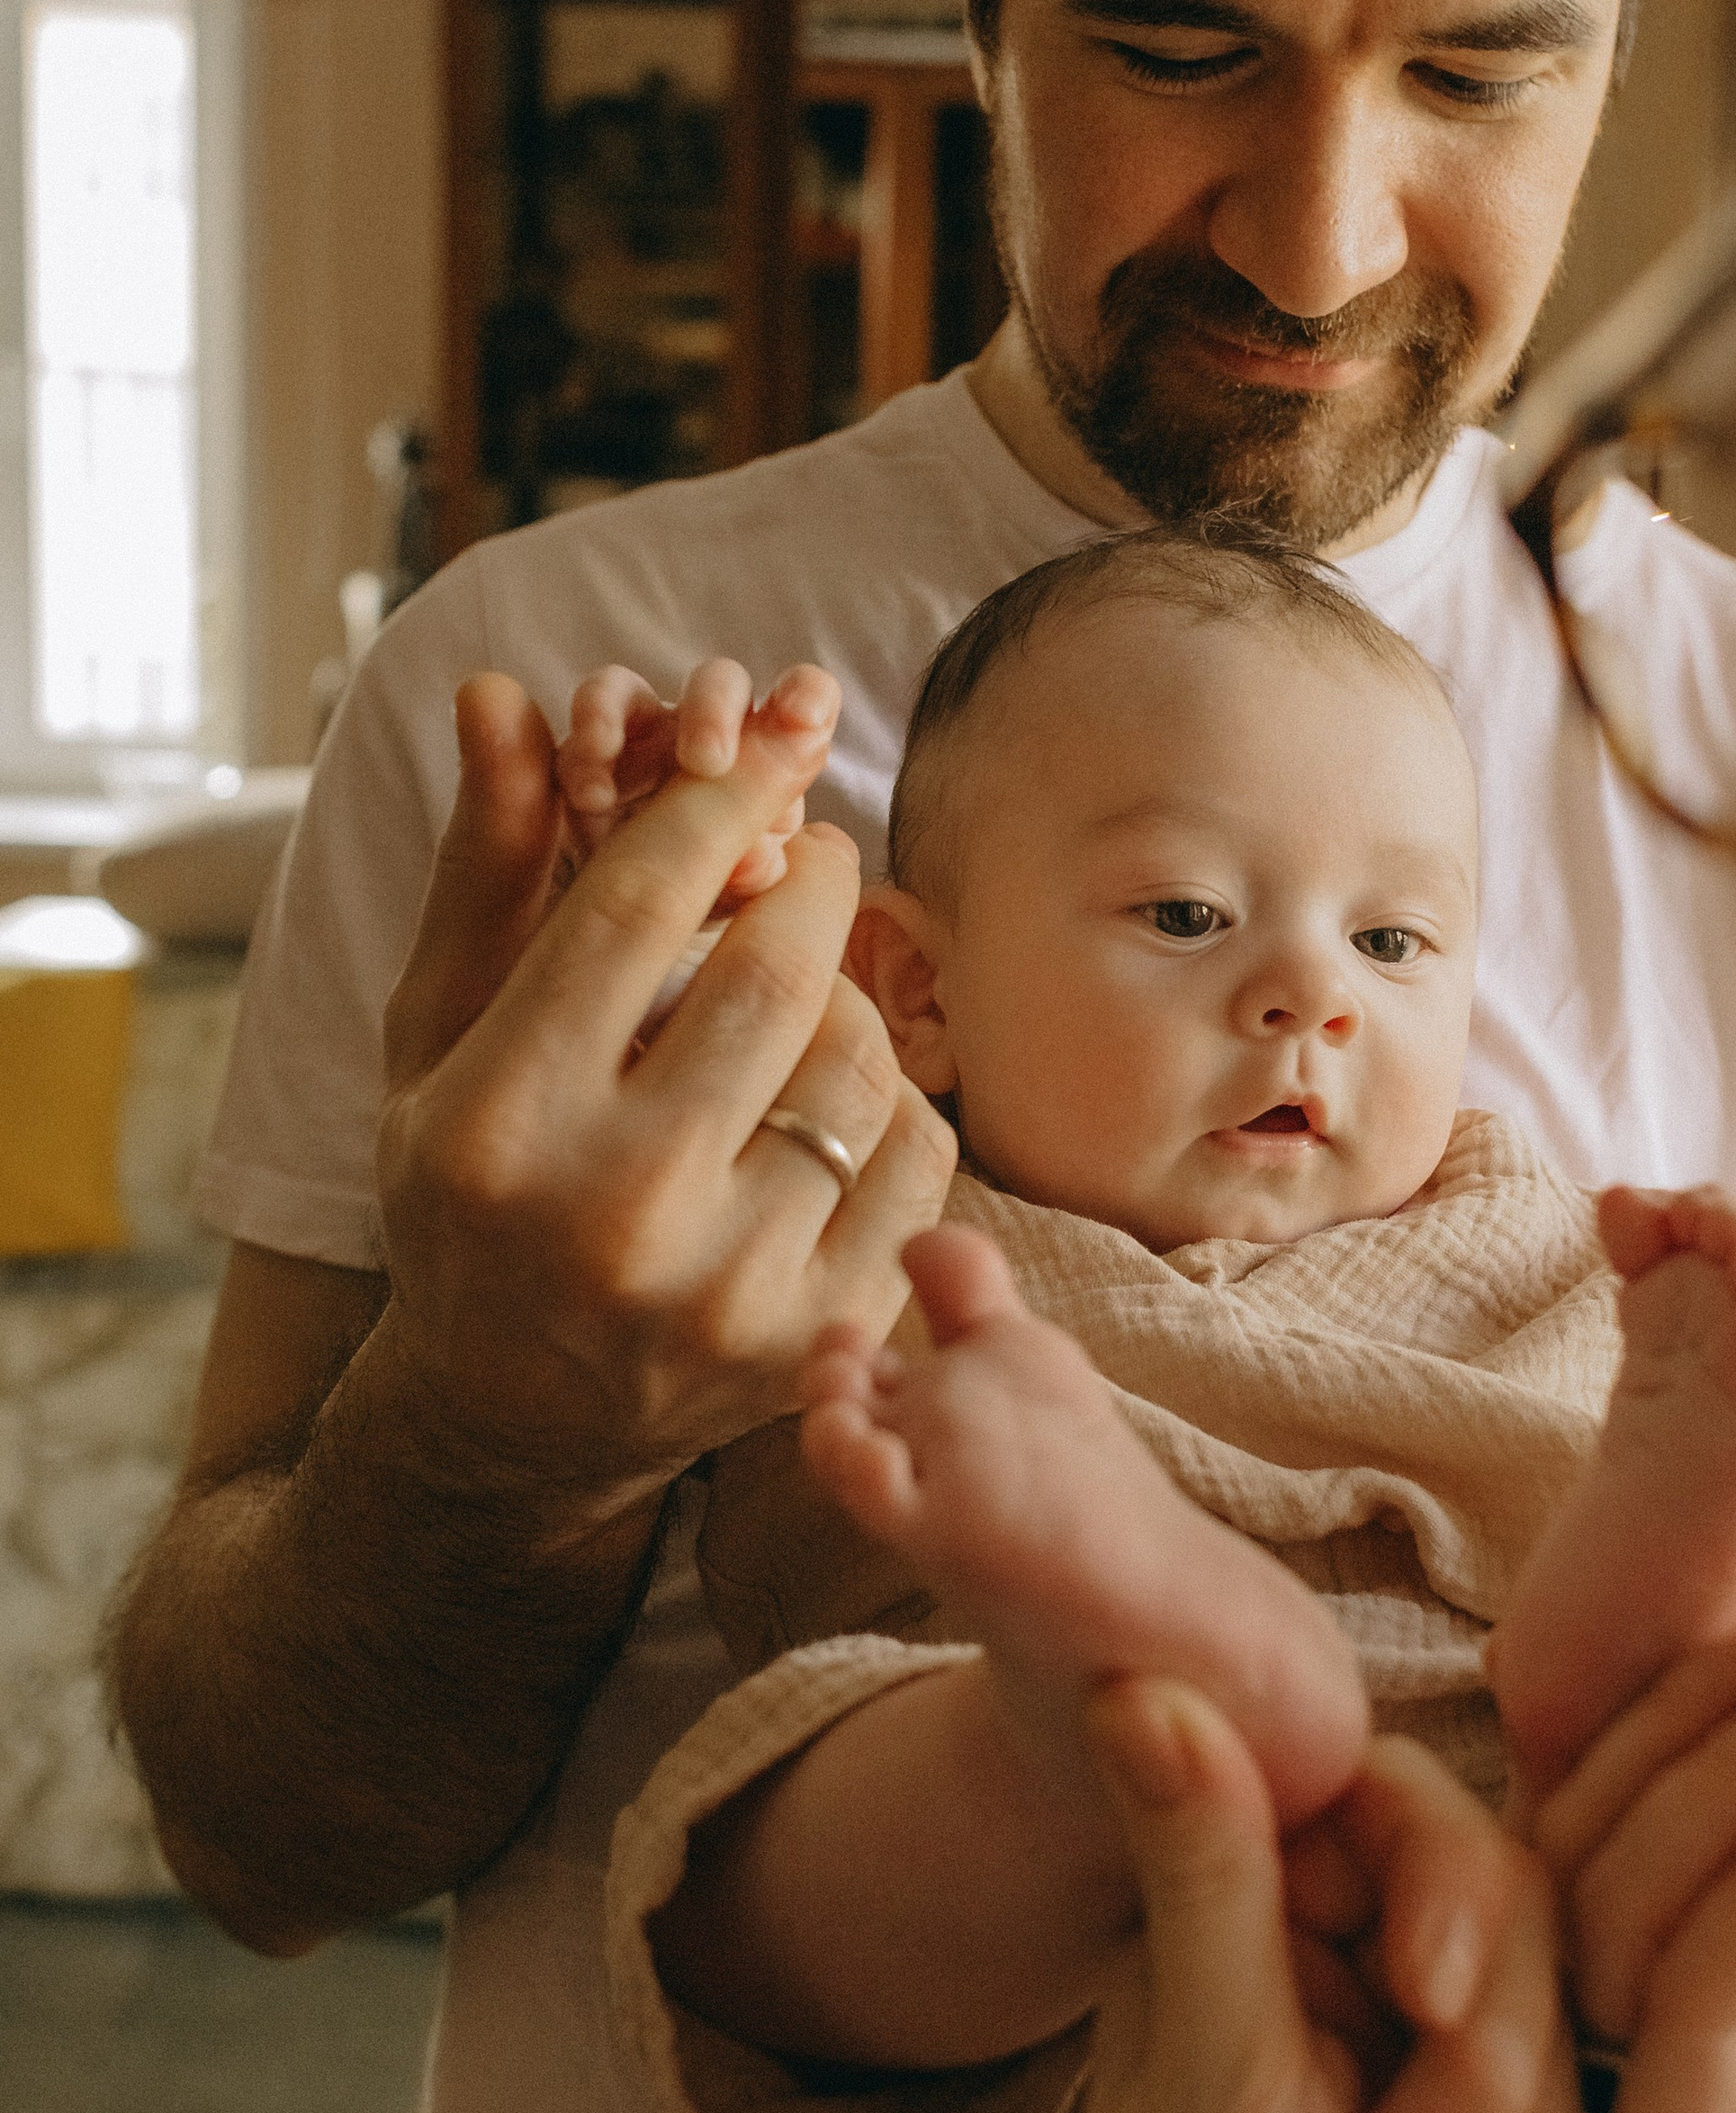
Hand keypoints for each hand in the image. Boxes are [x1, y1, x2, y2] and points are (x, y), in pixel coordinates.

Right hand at [370, 670, 955, 1526]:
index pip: (640, 907)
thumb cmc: (471, 1192)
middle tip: (812, 855)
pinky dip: (893, 1102)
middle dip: (812, 883)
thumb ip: (487, 867)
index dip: (722, 801)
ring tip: (808, 993)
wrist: (510, 1420)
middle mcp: (609, 1214)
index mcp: (496, 1124)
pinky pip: (916, 1159)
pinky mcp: (814, 1345)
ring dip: (852, 995)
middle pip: (776, 974)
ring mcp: (723, 1293)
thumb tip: (497, 692)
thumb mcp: (441, 1037)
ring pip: (859, 1063)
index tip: (770, 749)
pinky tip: (835, 1100)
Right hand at [559, 655, 818, 906]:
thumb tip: (763, 855)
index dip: (807, 697)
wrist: (632, 920)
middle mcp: (703, 735)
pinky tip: (589, 797)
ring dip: (613, 716)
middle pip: (716, 683)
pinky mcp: (584, 760)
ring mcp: (639, 741)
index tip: (808, 717)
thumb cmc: (705, 899)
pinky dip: (583, 751)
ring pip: (627, 693)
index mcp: (764, 759)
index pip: (799, 705)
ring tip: (602, 777)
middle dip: (712, 708)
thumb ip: (755, 872)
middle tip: (708, 761)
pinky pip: (580, 736)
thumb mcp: (734, 895)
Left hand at [998, 1684, 1581, 2112]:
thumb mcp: (1215, 2091)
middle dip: (1477, 2059)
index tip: (1438, 1989)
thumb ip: (1204, 1871)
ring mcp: (1392, 2098)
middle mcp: (1298, 2003)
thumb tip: (1125, 1664)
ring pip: (1543, 2022)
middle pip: (1483, 1909)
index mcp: (1207, 1952)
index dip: (1440, 1884)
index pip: (1375, 1806)